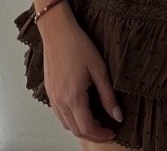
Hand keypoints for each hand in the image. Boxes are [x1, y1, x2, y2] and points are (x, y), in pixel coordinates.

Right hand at [40, 13, 122, 141]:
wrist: (57, 31)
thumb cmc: (77, 45)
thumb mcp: (99, 69)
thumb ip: (108, 95)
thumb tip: (117, 115)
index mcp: (73, 97)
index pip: (87, 128)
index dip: (101, 134)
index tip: (112, 131)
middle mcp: (60, 101)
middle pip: (76, 130)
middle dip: (92, 134)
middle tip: (106, 128)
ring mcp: (52, 97)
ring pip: (66, 124)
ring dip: (81, 127)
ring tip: (96, 119)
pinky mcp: (49, 92)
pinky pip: (59, 114)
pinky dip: (71, 118)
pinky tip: (81, 108)